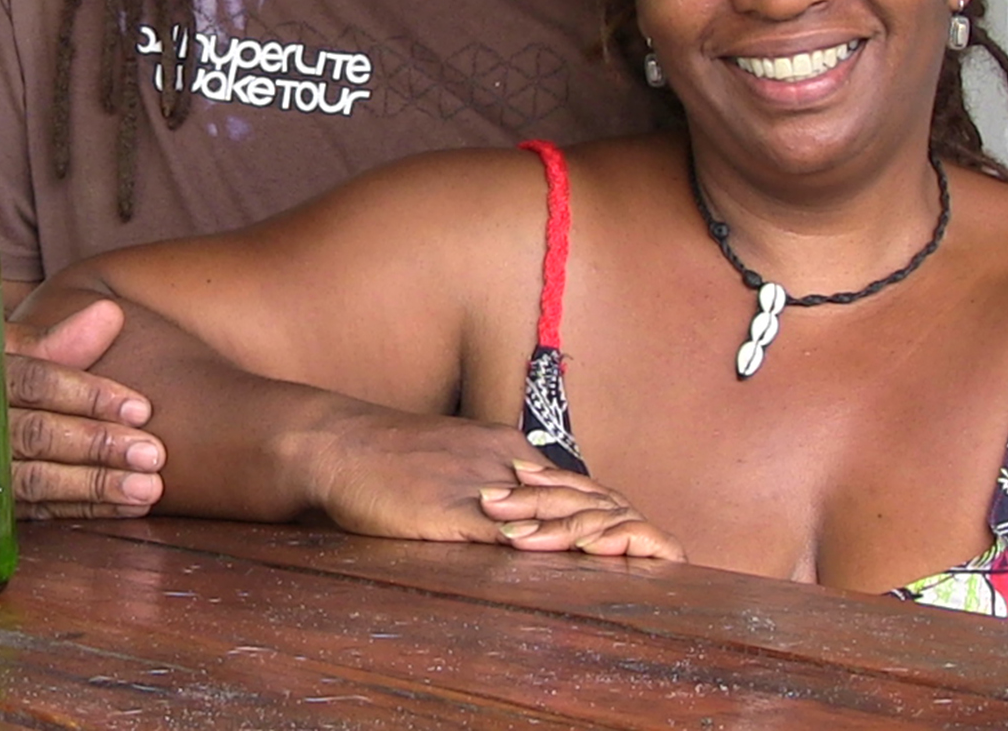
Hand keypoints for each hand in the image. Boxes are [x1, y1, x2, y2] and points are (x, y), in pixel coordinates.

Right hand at [5, 299, 167, 517]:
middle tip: (152, 452)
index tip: (141, 407)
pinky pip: (39, 510)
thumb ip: (60, 338)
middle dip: (98, 444)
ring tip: (147, 488)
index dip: (89, 396)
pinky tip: (126, 505)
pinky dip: (85, 508)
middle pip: (38, 435)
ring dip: (96, 484)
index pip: (35, 385)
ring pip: (38, 480)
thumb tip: (111, 315)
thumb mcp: (11, 349)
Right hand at [302, 407, 682, 559]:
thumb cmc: (391, 457)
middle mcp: (505, 465)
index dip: (620, 513)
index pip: (581, 485)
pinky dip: (540, 550)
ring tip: (638, 560)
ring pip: (553, 515)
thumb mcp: (455, 460)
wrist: (337, 442)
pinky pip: (503, 535)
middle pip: (582, 498)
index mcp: (509, 453)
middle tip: (670, 555)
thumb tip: (528, 517)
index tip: (654, 540)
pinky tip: (565, 565)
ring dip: (597, 539)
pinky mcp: (449, 515)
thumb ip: (494, 486)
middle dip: (628, 528)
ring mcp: (479, 488)